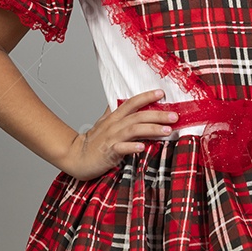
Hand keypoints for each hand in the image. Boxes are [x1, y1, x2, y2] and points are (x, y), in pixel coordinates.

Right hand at [59, 89, 178, 180]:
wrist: (76, 157)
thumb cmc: (93, 141)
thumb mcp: (104, 123)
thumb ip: (114, 112)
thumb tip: (121, 100)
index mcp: (114, 117)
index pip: (132, 102)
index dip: (146, 96)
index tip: (162, 93)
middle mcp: (114, 125)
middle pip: (138, 116)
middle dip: (158, 115)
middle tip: (175, 116)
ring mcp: (111, 138)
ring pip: (134, 130)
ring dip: (152, 129)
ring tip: (167, 130)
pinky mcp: (108, 152)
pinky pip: (121, 148)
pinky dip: (132, 147)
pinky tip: (143, 147)